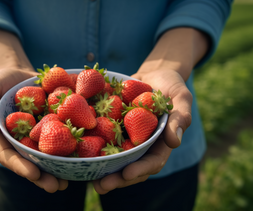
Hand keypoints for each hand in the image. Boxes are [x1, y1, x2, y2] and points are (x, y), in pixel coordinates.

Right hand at [0, 68, 68, 192]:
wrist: (20, 74)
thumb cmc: (1, 82)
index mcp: (4, 137)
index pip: (9, 156)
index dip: (20, 166)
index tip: (34, 174)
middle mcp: (22, 141)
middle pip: (31, 161)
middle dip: (43, 176)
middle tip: (56, 186)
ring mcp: (38, 135)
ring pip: (48, 155)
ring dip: (58, 168)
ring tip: (69, 180)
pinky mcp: (53, 126)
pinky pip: (62, 137)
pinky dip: (72, 146)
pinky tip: (84, 154)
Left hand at [93, 69, 191, 193]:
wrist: (153, 74)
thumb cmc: (172, 86)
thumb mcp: (182, 98)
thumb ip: (180, 118)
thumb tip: (174, 142)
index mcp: (160, 143)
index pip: (152, 162)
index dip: (140, 170)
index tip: (127, 173)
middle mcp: (142, 144)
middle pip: (130, 166)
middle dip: (117, 178)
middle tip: (101, 186)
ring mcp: (127, 137)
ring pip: (115, 157)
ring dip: (102, 168)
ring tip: (87, 176)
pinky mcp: (114, 127)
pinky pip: (104, 138)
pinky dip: (93, 145)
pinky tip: (79, 152)